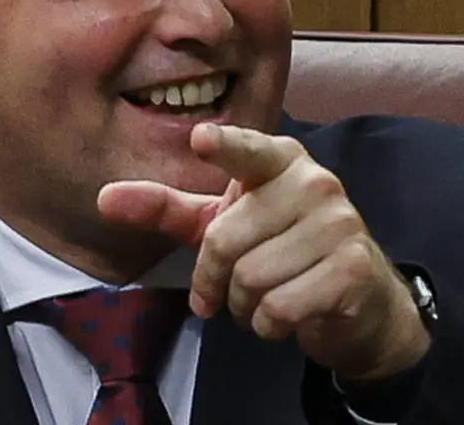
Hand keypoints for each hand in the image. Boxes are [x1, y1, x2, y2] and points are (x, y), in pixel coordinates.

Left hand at [98, 123, 430, 381]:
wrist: (360, 299)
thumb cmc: (281, 251)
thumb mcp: (222, 224)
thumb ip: (167, 209)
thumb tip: (104, 197)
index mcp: (280, 161)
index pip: (248, 150)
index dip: (225, 146)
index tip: (201, 138)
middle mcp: (315, 183)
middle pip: (225, 239)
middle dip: (215, 280)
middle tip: (230, 291)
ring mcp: (339, 224)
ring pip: (251, 279)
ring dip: (246, 307)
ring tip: (265, 300)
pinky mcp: (352, 269)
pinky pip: (280, 307)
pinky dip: (270, 325)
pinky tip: (288, 316)